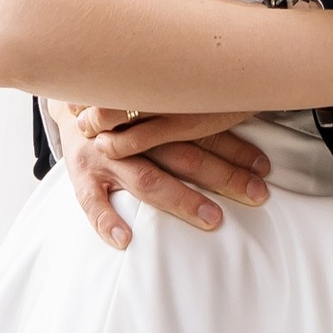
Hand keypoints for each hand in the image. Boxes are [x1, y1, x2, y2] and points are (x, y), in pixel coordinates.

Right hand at [47, 103, 272, 252]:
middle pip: (183, 155)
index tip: (264, 168)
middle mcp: (133, 132)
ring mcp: (106, 154)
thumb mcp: (154, 93)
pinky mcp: (82, 175)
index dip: (235, 148)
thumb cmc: (123, 102)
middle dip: (222, 176)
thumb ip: (189, 106)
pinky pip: (92, 202)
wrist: (69, 95)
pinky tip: (125, 240)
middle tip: (256, 195)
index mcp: (155, 109)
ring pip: (147, 179)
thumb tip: (247, 108)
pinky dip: (106, 221)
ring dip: (182, 199)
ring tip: (212, 219)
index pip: (202, 130)